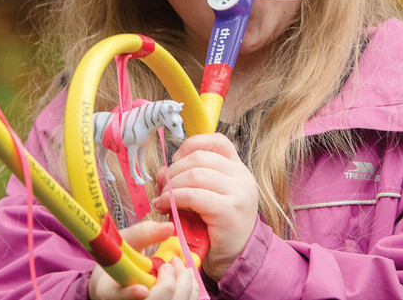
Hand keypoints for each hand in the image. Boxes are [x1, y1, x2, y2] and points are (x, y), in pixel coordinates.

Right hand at [88, 221, 196, 299]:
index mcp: (108, 290)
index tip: (142, 290)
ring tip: (182, 267)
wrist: (120, 274)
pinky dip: (190, 290)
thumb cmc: (120, 258)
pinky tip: (187, 276)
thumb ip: (143, 234)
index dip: (130, 295)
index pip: (116, 296)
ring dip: (183, 286)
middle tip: (173, 262)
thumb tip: (168, 227)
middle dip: (167, 284)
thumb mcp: (124, 241)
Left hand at [153, 133, 258, 279]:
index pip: (217, 141)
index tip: (175, 161)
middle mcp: (242, 177)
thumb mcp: (210, 196)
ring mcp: (238, 193)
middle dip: (173, 170)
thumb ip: (194, 179)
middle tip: (160, 186)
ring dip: (171, 186)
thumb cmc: (217, 228)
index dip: (191, 145)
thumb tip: (163, 172)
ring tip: (161, 200)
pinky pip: (193, 196)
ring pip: (194, 174)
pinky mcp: (228, 210)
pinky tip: (166, 207)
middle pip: (199, 157)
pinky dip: (174, 199)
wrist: (235, 259)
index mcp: (238, 169)